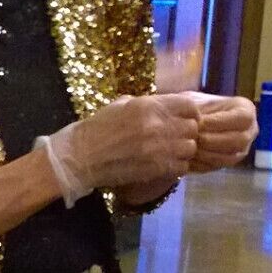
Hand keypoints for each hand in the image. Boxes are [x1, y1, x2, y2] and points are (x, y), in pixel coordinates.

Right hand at [42, 94, 199, 203]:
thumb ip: (146, 104)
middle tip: (173, 139)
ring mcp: (159, 147)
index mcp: (149, 105)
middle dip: (185, 133)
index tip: (182, 120)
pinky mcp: (157, 168)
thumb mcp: (120, 106)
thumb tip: (165, 105)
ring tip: (168, 153)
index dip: (189, 114)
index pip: (190, 106)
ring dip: (182, 151)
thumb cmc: (95, 129)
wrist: (78, 157)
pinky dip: (175, 167)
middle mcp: (158, 124)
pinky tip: (163, 165)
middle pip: (193, 128)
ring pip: (190, 148)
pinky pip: (182, 166)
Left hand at [181, 92, 258, 171]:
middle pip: (239, 140)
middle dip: (212, 141)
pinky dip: (202, 163)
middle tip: (192, 138)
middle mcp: (249, 130)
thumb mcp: (195, 102)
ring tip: (187, 148)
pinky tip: (187, 157)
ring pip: (230, 157)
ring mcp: (241, 148)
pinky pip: (218, 166)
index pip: (243, 118)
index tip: (199, 123)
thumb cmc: (192, 108)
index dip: (219, 122)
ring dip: (206, 154)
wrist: (185, 122)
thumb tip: (196, 122)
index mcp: (245, 110)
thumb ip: (199, 110)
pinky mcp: (227, 161)